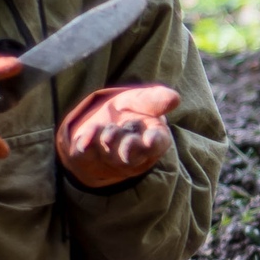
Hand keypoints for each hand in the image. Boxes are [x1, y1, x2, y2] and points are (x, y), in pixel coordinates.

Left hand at [58, 84, 179, 187]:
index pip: (157, 143)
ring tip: (107, 130)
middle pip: (134, 155)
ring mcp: (112, 161)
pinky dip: (86, 146)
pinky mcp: (89, 160)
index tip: (149, 139)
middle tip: (122, 135)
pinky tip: (84, 139)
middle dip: (128, 147)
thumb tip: (175, 99)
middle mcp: (135, 154)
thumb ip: (155, 100)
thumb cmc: (129, 111)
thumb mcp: (141, 100)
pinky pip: (87, 156)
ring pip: (111, 156)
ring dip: (109, 141)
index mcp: (153, 138)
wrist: (100, 120)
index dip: (154, 142)